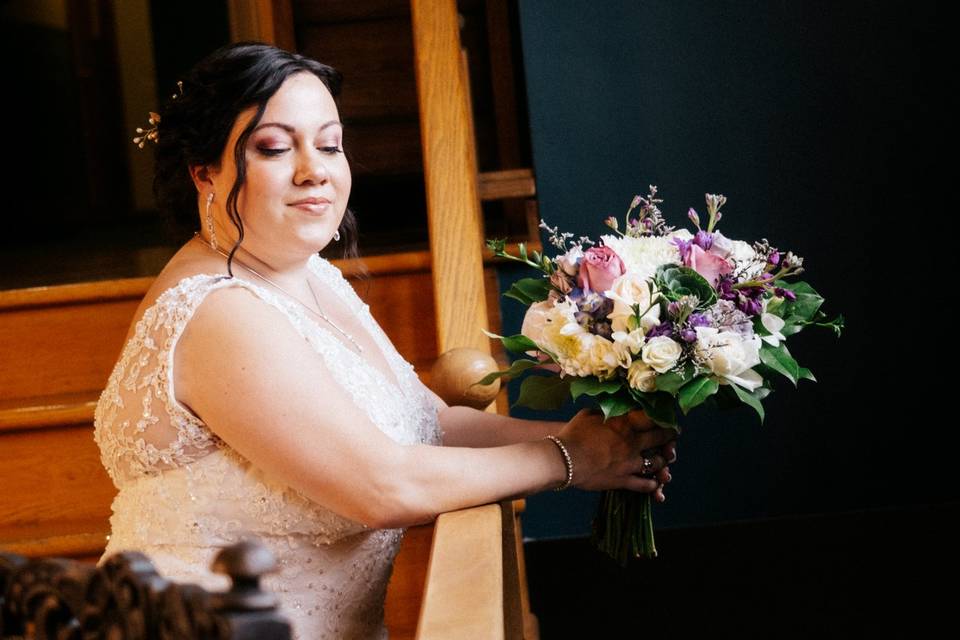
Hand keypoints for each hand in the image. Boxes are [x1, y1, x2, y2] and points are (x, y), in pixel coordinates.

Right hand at [557, 408, 677, 492]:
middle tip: (673, 436)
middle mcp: (632, 442)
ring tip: (664, 460)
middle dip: (669, 436)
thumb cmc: (573, 434)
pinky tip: (656, 483)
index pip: (652, 417)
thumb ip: (604, 413)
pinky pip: (645, 484)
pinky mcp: (624, 480)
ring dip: (663, 461)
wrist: (564, 459)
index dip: (662, 416)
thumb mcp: (588, 415)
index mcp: (624, 423)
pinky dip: (653, 484)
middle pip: (660, 437)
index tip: (665, 416)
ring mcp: (630, 462)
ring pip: (657, 462)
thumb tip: (610, 410)